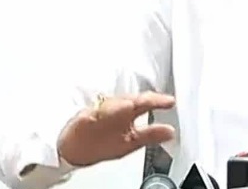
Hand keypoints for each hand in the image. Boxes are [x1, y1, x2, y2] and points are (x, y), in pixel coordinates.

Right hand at [57, 91, 175, 166]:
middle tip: (150, 99)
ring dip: (117, 105)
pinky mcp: (82, 119)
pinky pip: (87, 116)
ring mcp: (99, 113)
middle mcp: (115, 110)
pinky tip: (94, 114)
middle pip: (128, 101)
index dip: (158, 102)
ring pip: (109, 105)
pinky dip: (92, 115)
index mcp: (128, 115)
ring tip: (128, 105)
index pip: (146, 104)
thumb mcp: (131, 141)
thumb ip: (151, 134)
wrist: (76, 147)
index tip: (171, 101)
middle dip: (138, 101)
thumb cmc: (104, 141)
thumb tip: (171, 132)